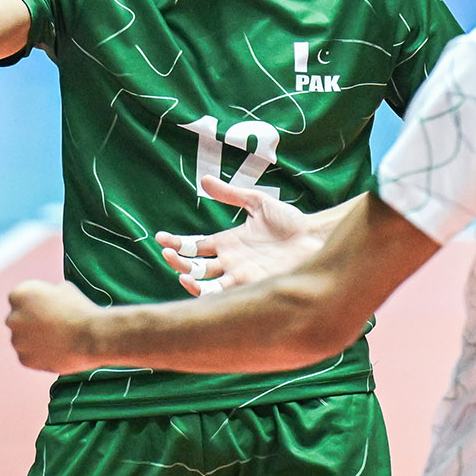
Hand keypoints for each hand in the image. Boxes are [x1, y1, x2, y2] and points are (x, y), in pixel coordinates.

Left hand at [6, 278, 104, 374]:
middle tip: (53, 325)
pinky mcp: (24, 360)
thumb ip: (48, 295)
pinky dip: (40, 355)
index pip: (20, 299)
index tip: (50, 308)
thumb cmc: (81, 309)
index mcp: (19, 295)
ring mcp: (17, 341)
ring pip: (22, 339)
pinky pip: (29, 356)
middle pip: (18, 319)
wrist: (92, 336)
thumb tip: (48, 300)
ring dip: (34, 339)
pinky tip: (58, 350)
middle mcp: (12, 318)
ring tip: (59, 339)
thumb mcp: (63, 288)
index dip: (36, 304)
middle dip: (31, 322)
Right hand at [157, 176, 321, 295]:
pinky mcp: (253, 287)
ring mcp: (240, 276)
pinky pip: (227, 296)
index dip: (176, 244)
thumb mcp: (257, 202)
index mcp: (227, 243)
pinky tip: (202, 286)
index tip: (160, 238)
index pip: (194, 247)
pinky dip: (211, 295)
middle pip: (195, 267)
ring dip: (190, 281)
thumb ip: (231, 194)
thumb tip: (203, 180)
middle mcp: (230, 262)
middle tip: (167, 253)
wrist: (315, 237)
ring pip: (206, 285)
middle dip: (178, 262)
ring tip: (180, 273)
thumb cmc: (289, 221)